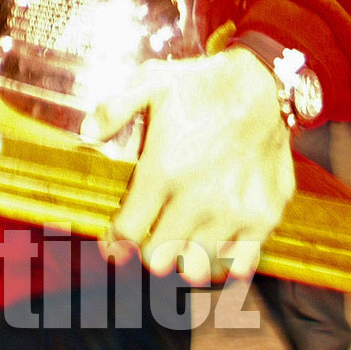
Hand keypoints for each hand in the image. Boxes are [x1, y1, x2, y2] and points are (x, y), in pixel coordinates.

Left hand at [85, 49, 294, 280]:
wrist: (263, 85)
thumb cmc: (200, 85)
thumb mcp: (149, 82)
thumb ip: (113, 109)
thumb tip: (86, 133)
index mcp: (163, 169)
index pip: (128, 231)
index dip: (114, 241)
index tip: (113, 244)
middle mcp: (198, 198)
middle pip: (159, 257)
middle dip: (148, 250)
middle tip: (150, 237)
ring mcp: (234, 211)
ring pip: (197, 267)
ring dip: (184, 259)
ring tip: (182, 243)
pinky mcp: (264, 216)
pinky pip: (240, 264)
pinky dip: (223, 261)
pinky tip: (215, 246)